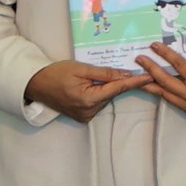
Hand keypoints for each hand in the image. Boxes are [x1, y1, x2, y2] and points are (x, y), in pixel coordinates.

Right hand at [24, 61, 148, 122]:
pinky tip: (94, 85)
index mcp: (89, 99)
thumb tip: (126, 74)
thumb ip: (105, 73)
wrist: (34, 84)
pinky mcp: (81, 116)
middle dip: (119, 82)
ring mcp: (85, 116)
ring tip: (96, 77)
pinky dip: (100, 93)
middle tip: (126, 69)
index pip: (118, 89)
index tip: (150, 77)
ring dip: (108, 88)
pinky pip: (98, 103)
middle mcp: (89, 111)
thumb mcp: (81, 69)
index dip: (135, 82)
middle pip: (112, 94)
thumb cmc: (55, 73)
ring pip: (106, 98)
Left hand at [136, 40, 185, 115]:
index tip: (154, 46)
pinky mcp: (185, 109)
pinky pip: (167, 98)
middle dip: (151, 68)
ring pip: (162, 92)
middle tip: (140, 58)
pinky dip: (157, 90)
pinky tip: (148, 84)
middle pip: (166, 81)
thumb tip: (175, 50)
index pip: (180, 66)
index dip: (166, 54)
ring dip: (148, 82)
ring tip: (136, 73)